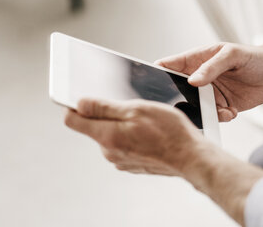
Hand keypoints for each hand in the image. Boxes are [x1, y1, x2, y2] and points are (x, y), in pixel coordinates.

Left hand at [64, 98, 262, 225]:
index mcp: (107, 136)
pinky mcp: (130, 163)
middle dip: (105, 114)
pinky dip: (130, 136)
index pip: (72, 120)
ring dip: (120, 125)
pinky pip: (122, 144)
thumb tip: (80, 104)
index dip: (74, 106)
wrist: (190, 157)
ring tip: (143, 121)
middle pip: (93, 126)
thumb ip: (104, 108)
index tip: (80, 98)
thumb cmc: (169, 132)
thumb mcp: (136, 110)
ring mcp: (120, 159)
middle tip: (128, 107)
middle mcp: (109, 151)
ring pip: (110, 134)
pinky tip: (147, 133)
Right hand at [155, 43, 262, 121]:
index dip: (156, 72)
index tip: (148, 81)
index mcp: (196, 61)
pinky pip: (211, 117)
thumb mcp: (232, 55)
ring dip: (202, 112)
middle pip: (177, 90)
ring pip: (194, 107)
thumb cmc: (254, 57)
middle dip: (177, 100)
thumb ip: (212, 66)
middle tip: (184, 106)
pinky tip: (232, 111)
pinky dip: (219, 117)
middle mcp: (199, 79)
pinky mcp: (220, 107)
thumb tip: (192, 81)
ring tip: (221, 109)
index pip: (169, 65)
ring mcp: (208, 94)